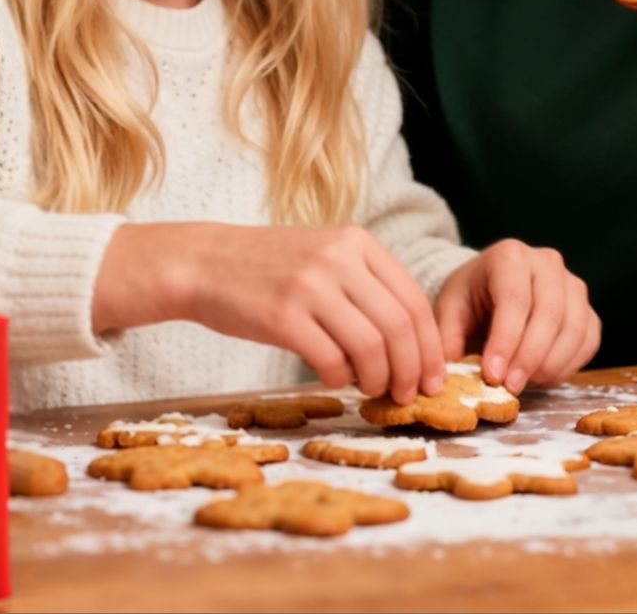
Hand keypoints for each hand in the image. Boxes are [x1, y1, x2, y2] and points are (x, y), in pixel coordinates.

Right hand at [96, 223, 443, 401]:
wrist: (203, 263)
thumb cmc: (269, 269)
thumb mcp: (324, 256)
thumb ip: (365, 286)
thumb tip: (410, 344)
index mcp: (358, 242)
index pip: (413, 300)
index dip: (429, 346)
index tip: (433, 376)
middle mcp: (338, 258)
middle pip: (398, 326)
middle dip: (412, 370)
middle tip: (409, 394)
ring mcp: (310, 285)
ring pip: (370, 346)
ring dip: (379, 379)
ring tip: (372, 391)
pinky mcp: (282, 315)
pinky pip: (330, 359)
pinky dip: (340, 378)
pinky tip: (334, 379)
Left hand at [432, 239, 601, 393]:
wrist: (491, 288)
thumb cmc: (469, 298)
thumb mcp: (448, 312)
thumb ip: (447, 341)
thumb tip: (448, 378)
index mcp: (509, 256)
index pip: (514, 299)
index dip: (505, 340)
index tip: (492, 375)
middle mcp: (547, 263)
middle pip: (549, 313)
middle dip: (529, 357)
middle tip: (510, 387)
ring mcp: (573, 285)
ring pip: (574, 328)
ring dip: (551, 364)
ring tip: (523, 383)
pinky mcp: (587, 309)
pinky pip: (588, 340)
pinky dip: (569, 365)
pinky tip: (543, 377)